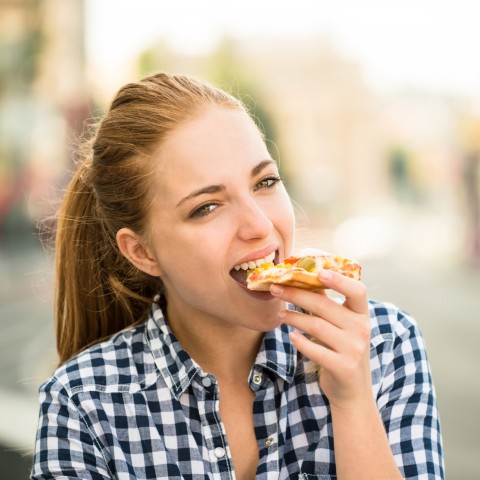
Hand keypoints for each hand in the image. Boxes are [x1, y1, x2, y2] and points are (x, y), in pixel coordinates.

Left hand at [270, 269, 371, 408]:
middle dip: (296, 295)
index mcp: (362, 315)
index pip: (357, 291)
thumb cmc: (342, 352)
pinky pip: (316, 350)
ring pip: (316, 326)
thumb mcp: (341, 327)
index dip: (340, 280)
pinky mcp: (343, 367)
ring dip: (294, 317)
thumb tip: (304, 278)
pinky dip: (300, 342)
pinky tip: (290, 336)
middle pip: (325, 306)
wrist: (352, 393)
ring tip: (280, 314)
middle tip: (276, 289)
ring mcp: (354, 349)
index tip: (319, 272)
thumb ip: (327, 304)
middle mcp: (361, 330)